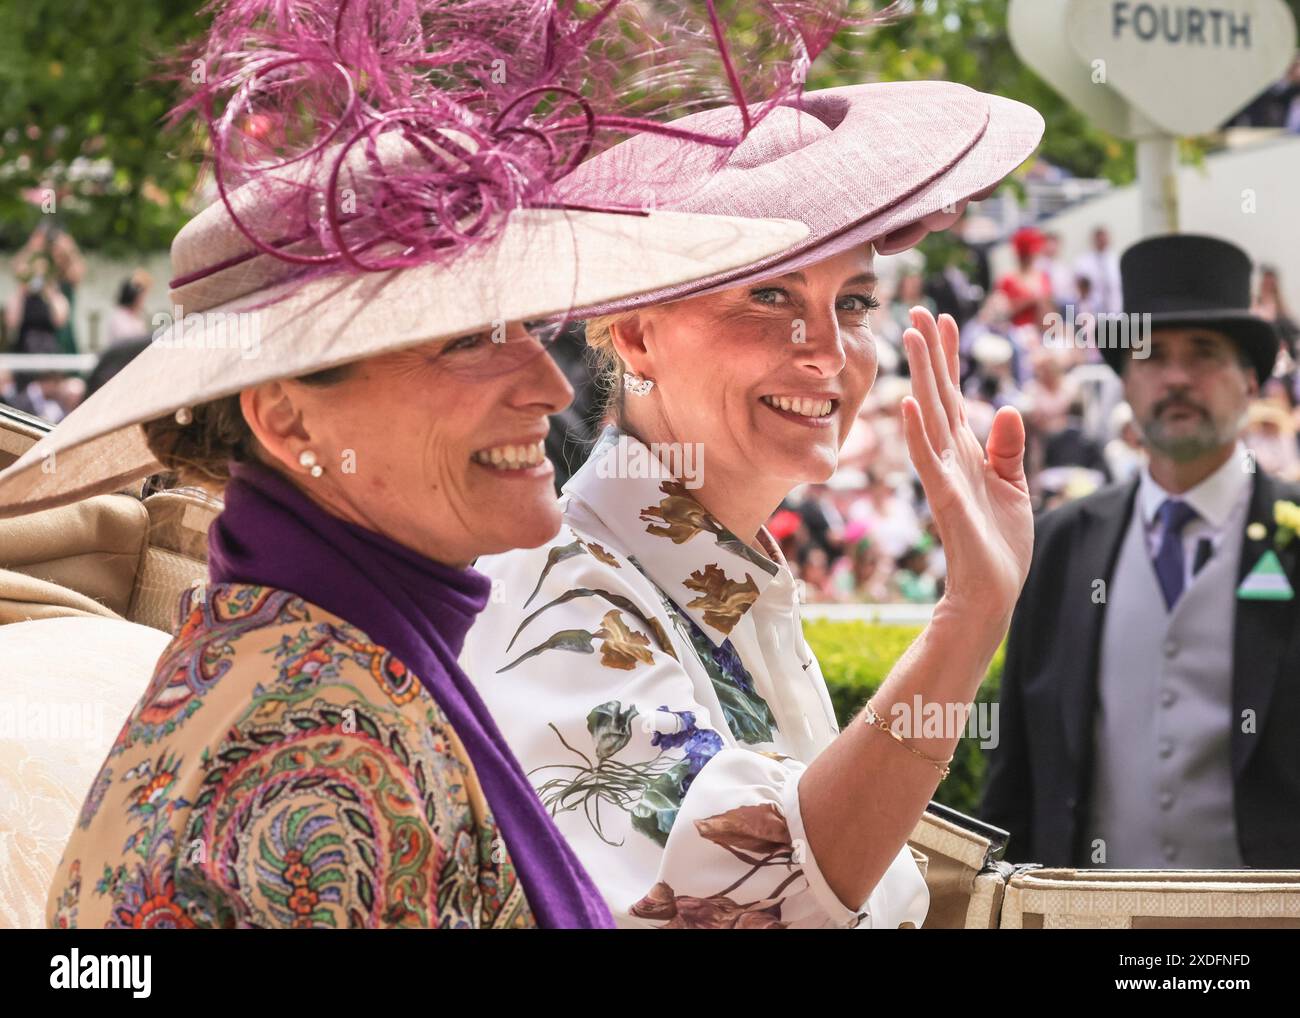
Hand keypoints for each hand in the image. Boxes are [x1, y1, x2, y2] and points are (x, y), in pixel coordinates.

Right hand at [899, 307, 1032, 616]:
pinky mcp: (945, 498)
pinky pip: (928, 460)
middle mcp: (950, 456)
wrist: (993, 591)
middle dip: (930, 353)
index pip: (954, 394)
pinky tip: (910, 404)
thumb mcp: (1013, 486)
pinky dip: (918, 432)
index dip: (950, 357)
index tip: (945, 318)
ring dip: (920, 377)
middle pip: (937, 394)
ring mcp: (944, 475)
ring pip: (930, 417)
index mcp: (966, 451)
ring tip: (912, 338)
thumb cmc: (1000, 544)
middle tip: (920, 311)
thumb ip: (1007, 448)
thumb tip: (1004, 407)